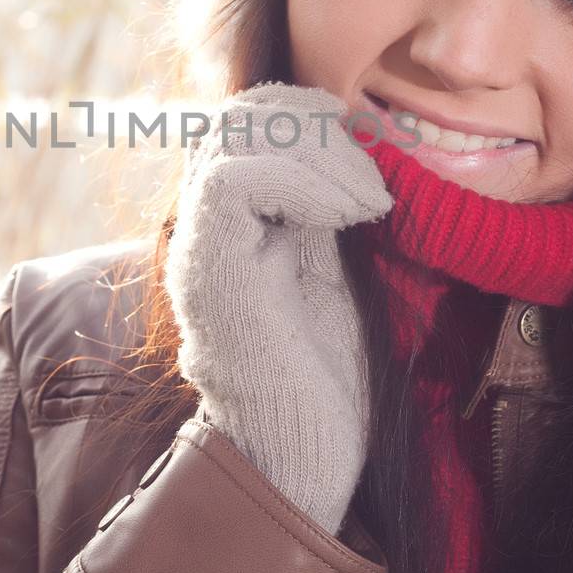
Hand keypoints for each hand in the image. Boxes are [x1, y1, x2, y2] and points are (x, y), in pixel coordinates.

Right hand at [164, 83, 392, 532]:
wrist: (306, 462)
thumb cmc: (329, 380)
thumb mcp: (335, 268)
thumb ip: (324, 209)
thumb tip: (351, 139)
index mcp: (235, 225)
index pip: (247, 122)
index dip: (305, 110)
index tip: (366, 139)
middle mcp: (206, 229)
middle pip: (235, 116)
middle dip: (311, 122)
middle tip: (371, 172)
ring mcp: (201, 247)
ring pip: (232, 136)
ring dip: (316, 151)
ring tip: (369, 202)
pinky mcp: (209, 272)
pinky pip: (233, 182)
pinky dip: (300, 179)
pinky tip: (349, 216)